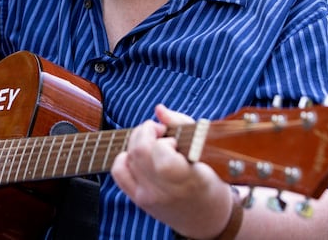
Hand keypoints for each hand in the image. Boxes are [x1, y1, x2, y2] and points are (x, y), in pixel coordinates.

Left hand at [111, 104, 233, 238]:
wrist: (205, 218)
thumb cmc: (209, 180)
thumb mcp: (206, 153)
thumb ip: (182, 125)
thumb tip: (159, 109)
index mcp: (187, 180)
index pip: (161, 154)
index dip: (164, 140)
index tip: (174, 141)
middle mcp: (165, 191)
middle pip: (139, 151)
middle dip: (147, 131)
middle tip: (160, 132)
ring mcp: (148, 196)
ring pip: (128, 157)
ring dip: (138, 141)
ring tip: (153, 143)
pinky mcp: (138, 199)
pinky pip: (119, 171)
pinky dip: (125, 157)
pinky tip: (140, 156)